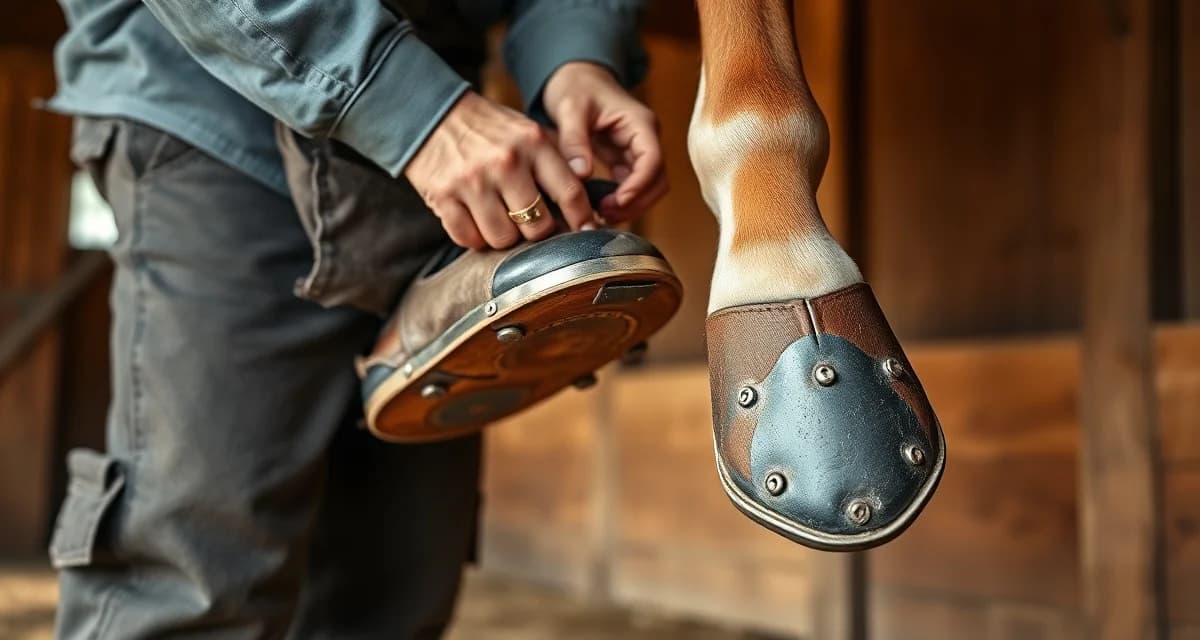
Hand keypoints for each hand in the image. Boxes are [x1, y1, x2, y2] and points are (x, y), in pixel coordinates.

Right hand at [404, 91, 594, 249]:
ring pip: (503, 239)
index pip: (570, 192)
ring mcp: (473, 181)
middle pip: (537, 226)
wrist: (430, 113)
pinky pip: (468, 239)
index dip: (582, 218)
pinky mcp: (444, 196)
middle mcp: (506, 162)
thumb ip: (555, 161)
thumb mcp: (527, 131)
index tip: (585, 229)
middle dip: (535, 230)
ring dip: (503, 236)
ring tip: (498, 218)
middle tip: (527, 221)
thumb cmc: (487, 129)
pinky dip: (474, 237)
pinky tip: (474, 220)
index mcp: (533, 143)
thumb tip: (585, 203)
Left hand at [542, 62, 667, 223]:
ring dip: (630, 206)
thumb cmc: (575, 86)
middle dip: (636, 202)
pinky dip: (619, 201)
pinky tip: (597, 208)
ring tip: (599, 216)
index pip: (653, 160)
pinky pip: (631, 186)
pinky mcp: (626, 160)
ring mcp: (638, 150)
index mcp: (640, 123)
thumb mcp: (570, 108)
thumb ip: (574, 140)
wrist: (575, 77)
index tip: (616, 202)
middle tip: (603, 215)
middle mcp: (646, 138)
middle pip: (657, 180)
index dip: (639, 186)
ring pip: (648, 188)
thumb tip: (581, 174)